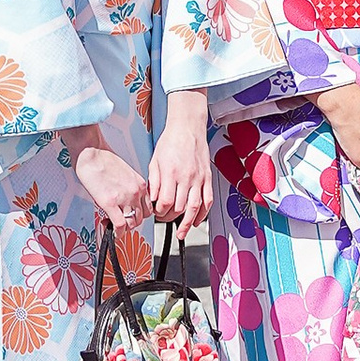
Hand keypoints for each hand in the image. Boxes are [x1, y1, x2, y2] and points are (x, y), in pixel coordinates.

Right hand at [70, 132, 147, 230]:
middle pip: (143, 217)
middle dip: (132, 222)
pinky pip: (120, 225)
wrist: (92, 152)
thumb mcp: (125, 174)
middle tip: (122, 222)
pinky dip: (117, 232)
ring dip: (124, 228)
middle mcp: (135, 192)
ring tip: (114, 225)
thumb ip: (129, 188)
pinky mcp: (110, 203)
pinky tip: (112, 232)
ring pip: (133, 223)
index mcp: (139, 184)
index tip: (132, 216)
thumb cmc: (104, 160)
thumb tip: (124, 200)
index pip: (148, 207)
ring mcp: (124, 198)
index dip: (140, 214)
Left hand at [145, 91, 211, 229]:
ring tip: (182, 232)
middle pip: (179, 207)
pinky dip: (203, 213)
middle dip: (170, 218)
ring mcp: (199, 178)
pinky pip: (207, 200)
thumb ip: (154, 182)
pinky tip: (197, 220)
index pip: (164, 202)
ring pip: (195, 207)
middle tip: (166, 219)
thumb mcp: (155, 161)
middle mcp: (186, 177)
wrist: (188, 128)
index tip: (157, 212)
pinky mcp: (207, 178)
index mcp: (171, 173)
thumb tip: (152, 199)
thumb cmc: (171, 142)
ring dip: (187, 222)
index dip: (159, 212)